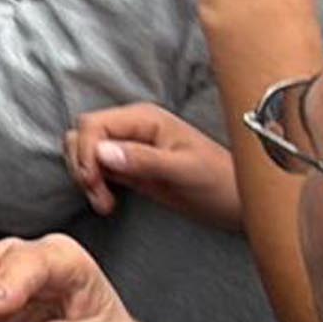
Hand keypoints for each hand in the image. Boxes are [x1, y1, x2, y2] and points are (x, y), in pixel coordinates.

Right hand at [65, 104, 239, 228]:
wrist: (240, 204)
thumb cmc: (221, 183)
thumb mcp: (184, 170)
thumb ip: (143, 159)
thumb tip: (101, 151)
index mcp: (144, 118)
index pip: (93, 124)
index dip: (86, 152)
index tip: (94, 181)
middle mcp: (132, 128)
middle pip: (82, 135)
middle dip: (82, 165)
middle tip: (99, 196)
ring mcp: (129, 147)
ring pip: (84, 151)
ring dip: (85, 176)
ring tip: (104, 202)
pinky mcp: (129, 167)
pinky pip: (95, 168)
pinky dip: (93, 184)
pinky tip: (107, 201)